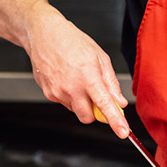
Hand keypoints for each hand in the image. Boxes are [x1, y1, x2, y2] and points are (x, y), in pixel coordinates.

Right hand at [26, 1, 129, 137]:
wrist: (44, 34)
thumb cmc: (73, 41)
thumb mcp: (100, 57)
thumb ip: (111, 82)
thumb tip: (120, 102)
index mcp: (88, 76)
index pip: (104, 105)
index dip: (115, 120)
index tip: (123, 132)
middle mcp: (71, 87)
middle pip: (88, 117)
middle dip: (96, 113)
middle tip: (99, 97)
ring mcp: (57, 92)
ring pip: (76, 110)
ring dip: (83, 103)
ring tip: (80, 79)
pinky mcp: (48, 93)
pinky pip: (65, 103)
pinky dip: (71, 97)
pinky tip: (69, 79)